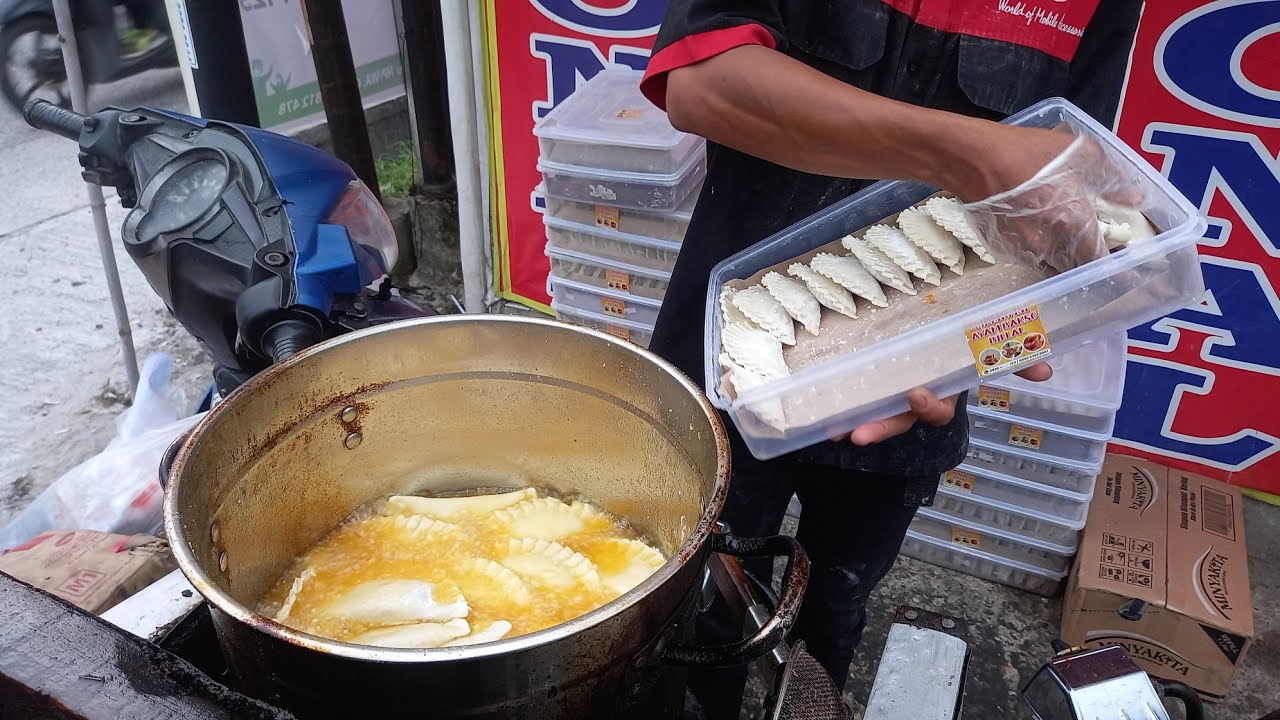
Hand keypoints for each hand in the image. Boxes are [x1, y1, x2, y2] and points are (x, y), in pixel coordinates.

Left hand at [842, 363, 1052, 444]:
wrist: (935, 334)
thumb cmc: (959, 343)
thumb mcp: (985, 349)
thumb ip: (1014, 360)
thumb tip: (1047, 371)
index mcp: (940, 391)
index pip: (936, 410)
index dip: (928, 407)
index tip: (917, 393)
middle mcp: (914, 398)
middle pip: (898, 420)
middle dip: (881, 428)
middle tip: (859, 435)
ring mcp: (890, 393)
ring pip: (874, 414)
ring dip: (856, 424)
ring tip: (835, 432)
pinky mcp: (868, 382)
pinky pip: (854, 397)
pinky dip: (840, 407)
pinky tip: (822, 416)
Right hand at [949, 125, 1148, 272]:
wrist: (970, 157)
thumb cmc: (1026, 151)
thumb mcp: (1080, 152)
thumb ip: (1111, 179)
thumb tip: (1135, 198)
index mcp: (1072, 222)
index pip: (1099, 259)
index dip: (1115, 271)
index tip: (1127, 276)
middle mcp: (1048, 243)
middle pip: (1075, 265)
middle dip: (1087, 263)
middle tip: (1098, 252)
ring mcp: (1021, 247)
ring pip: (1050, 263)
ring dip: (1063, 258)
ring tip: (1069, 245)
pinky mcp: (1001, 246)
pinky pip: (1028, 256)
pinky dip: (1039, 251)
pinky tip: (1040, 235)